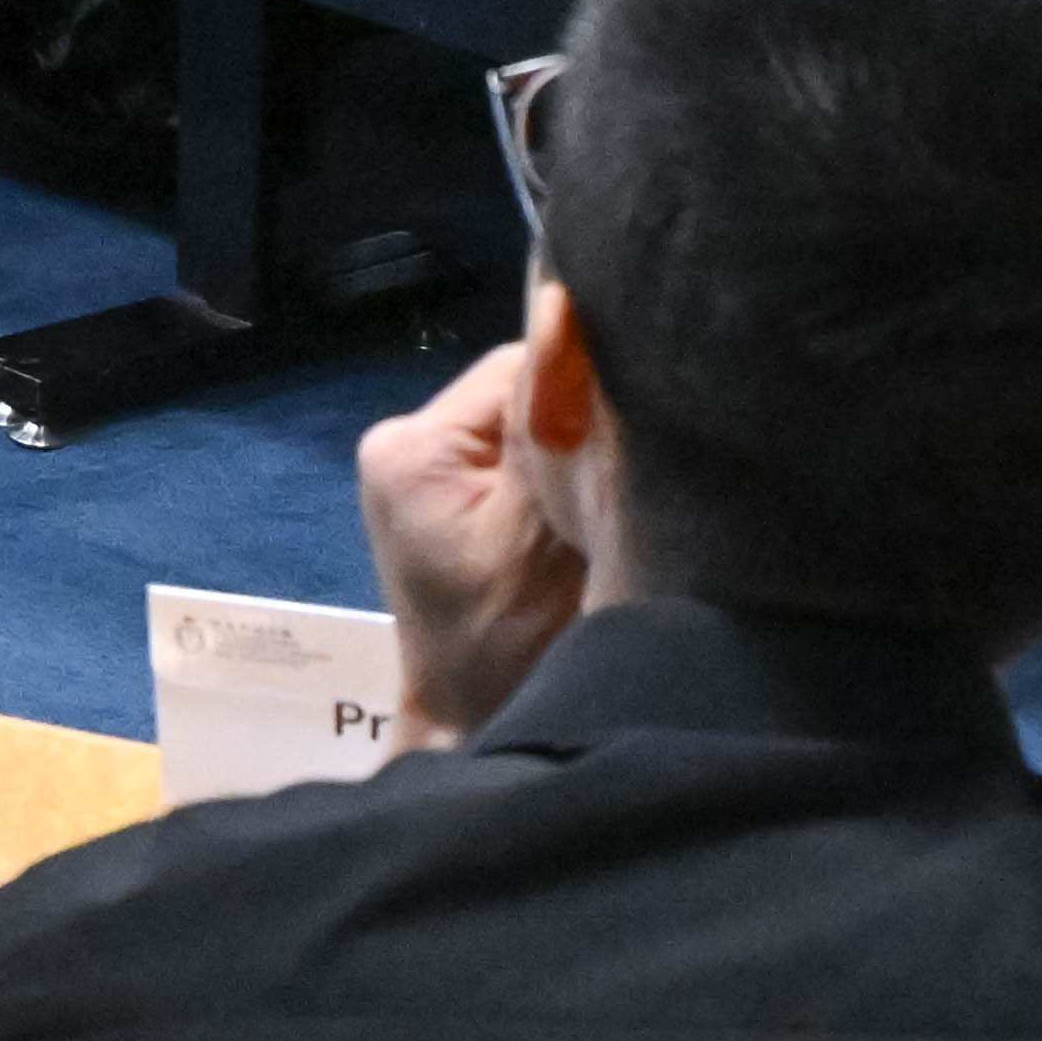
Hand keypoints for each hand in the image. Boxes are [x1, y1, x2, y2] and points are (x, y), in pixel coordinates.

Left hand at [353, 343, 585, 750]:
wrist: (482, 733)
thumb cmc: (508, 648)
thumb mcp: (542, 531)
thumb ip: (554, 425)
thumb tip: (562, 307)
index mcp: (410, 444)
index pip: (520, 367)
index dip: (585, 395)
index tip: (636, 435)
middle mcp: (405, 443)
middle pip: (522, 394)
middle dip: (576, 428)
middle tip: (619, 482)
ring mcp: (425, 473)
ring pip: (528, 426)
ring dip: (570, 457)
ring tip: (599, 506)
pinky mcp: (452, 501)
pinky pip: (520, 460)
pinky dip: (557, 482)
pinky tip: (579, 517)